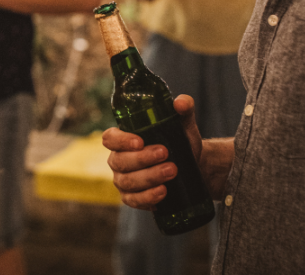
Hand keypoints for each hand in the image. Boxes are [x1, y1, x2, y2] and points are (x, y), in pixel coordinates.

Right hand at [102, 94, 204, 209]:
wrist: (194, 168)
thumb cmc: (181, 142)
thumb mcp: (184, 124)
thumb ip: (184, 108)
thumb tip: (180, 103)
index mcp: (123, 139)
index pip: (110, 138)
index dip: (121, 141)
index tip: (140, 141)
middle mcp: (118, 160)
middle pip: (120, 161)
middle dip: (142, 159)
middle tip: (165, 154)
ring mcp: (124, 180)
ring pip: (128, 181)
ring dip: (149, 177)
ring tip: (172, 171)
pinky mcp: (132, 198)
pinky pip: (134, 200)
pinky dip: (147, 197)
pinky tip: (163, 192)